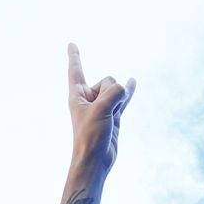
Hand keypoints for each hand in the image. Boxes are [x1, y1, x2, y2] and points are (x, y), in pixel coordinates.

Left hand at [68, 44, 134, 171]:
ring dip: (119, 101)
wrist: (95, 160)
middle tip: (102, 116)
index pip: (75, 70)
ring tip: (109, 120)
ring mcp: (102, 106)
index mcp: (77, 95)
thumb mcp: (101, 109)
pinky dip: (128, 91)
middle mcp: (88, 98)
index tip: (71, 43)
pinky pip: (123, 98)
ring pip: (116, 91)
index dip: (74, 56)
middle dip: (111, 93)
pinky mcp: (113, 115)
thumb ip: (114, 93)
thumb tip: (124, 90)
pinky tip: (133, 81)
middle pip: (108, 81)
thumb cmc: (91, 136)